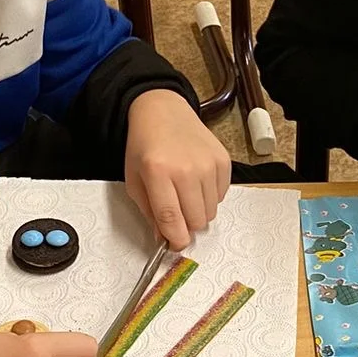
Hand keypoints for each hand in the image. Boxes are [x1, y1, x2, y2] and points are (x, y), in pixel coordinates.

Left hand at [124, 88, 231, 248]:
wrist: (162, 112)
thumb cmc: (144, 147)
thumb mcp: (134, 180)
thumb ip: (149, 212)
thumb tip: (164, 238)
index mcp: (157, 173)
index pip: (171, 219)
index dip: (175, 239)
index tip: (175, 245)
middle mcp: (186, 168)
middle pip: (196, 220)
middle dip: (186, 225)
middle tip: (177, 214)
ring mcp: (208, 163)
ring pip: (211, 212)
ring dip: (198, 211)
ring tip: (185, 193)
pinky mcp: (223, 160)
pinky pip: (221, 196)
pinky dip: (209, 196)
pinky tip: (196, 181)